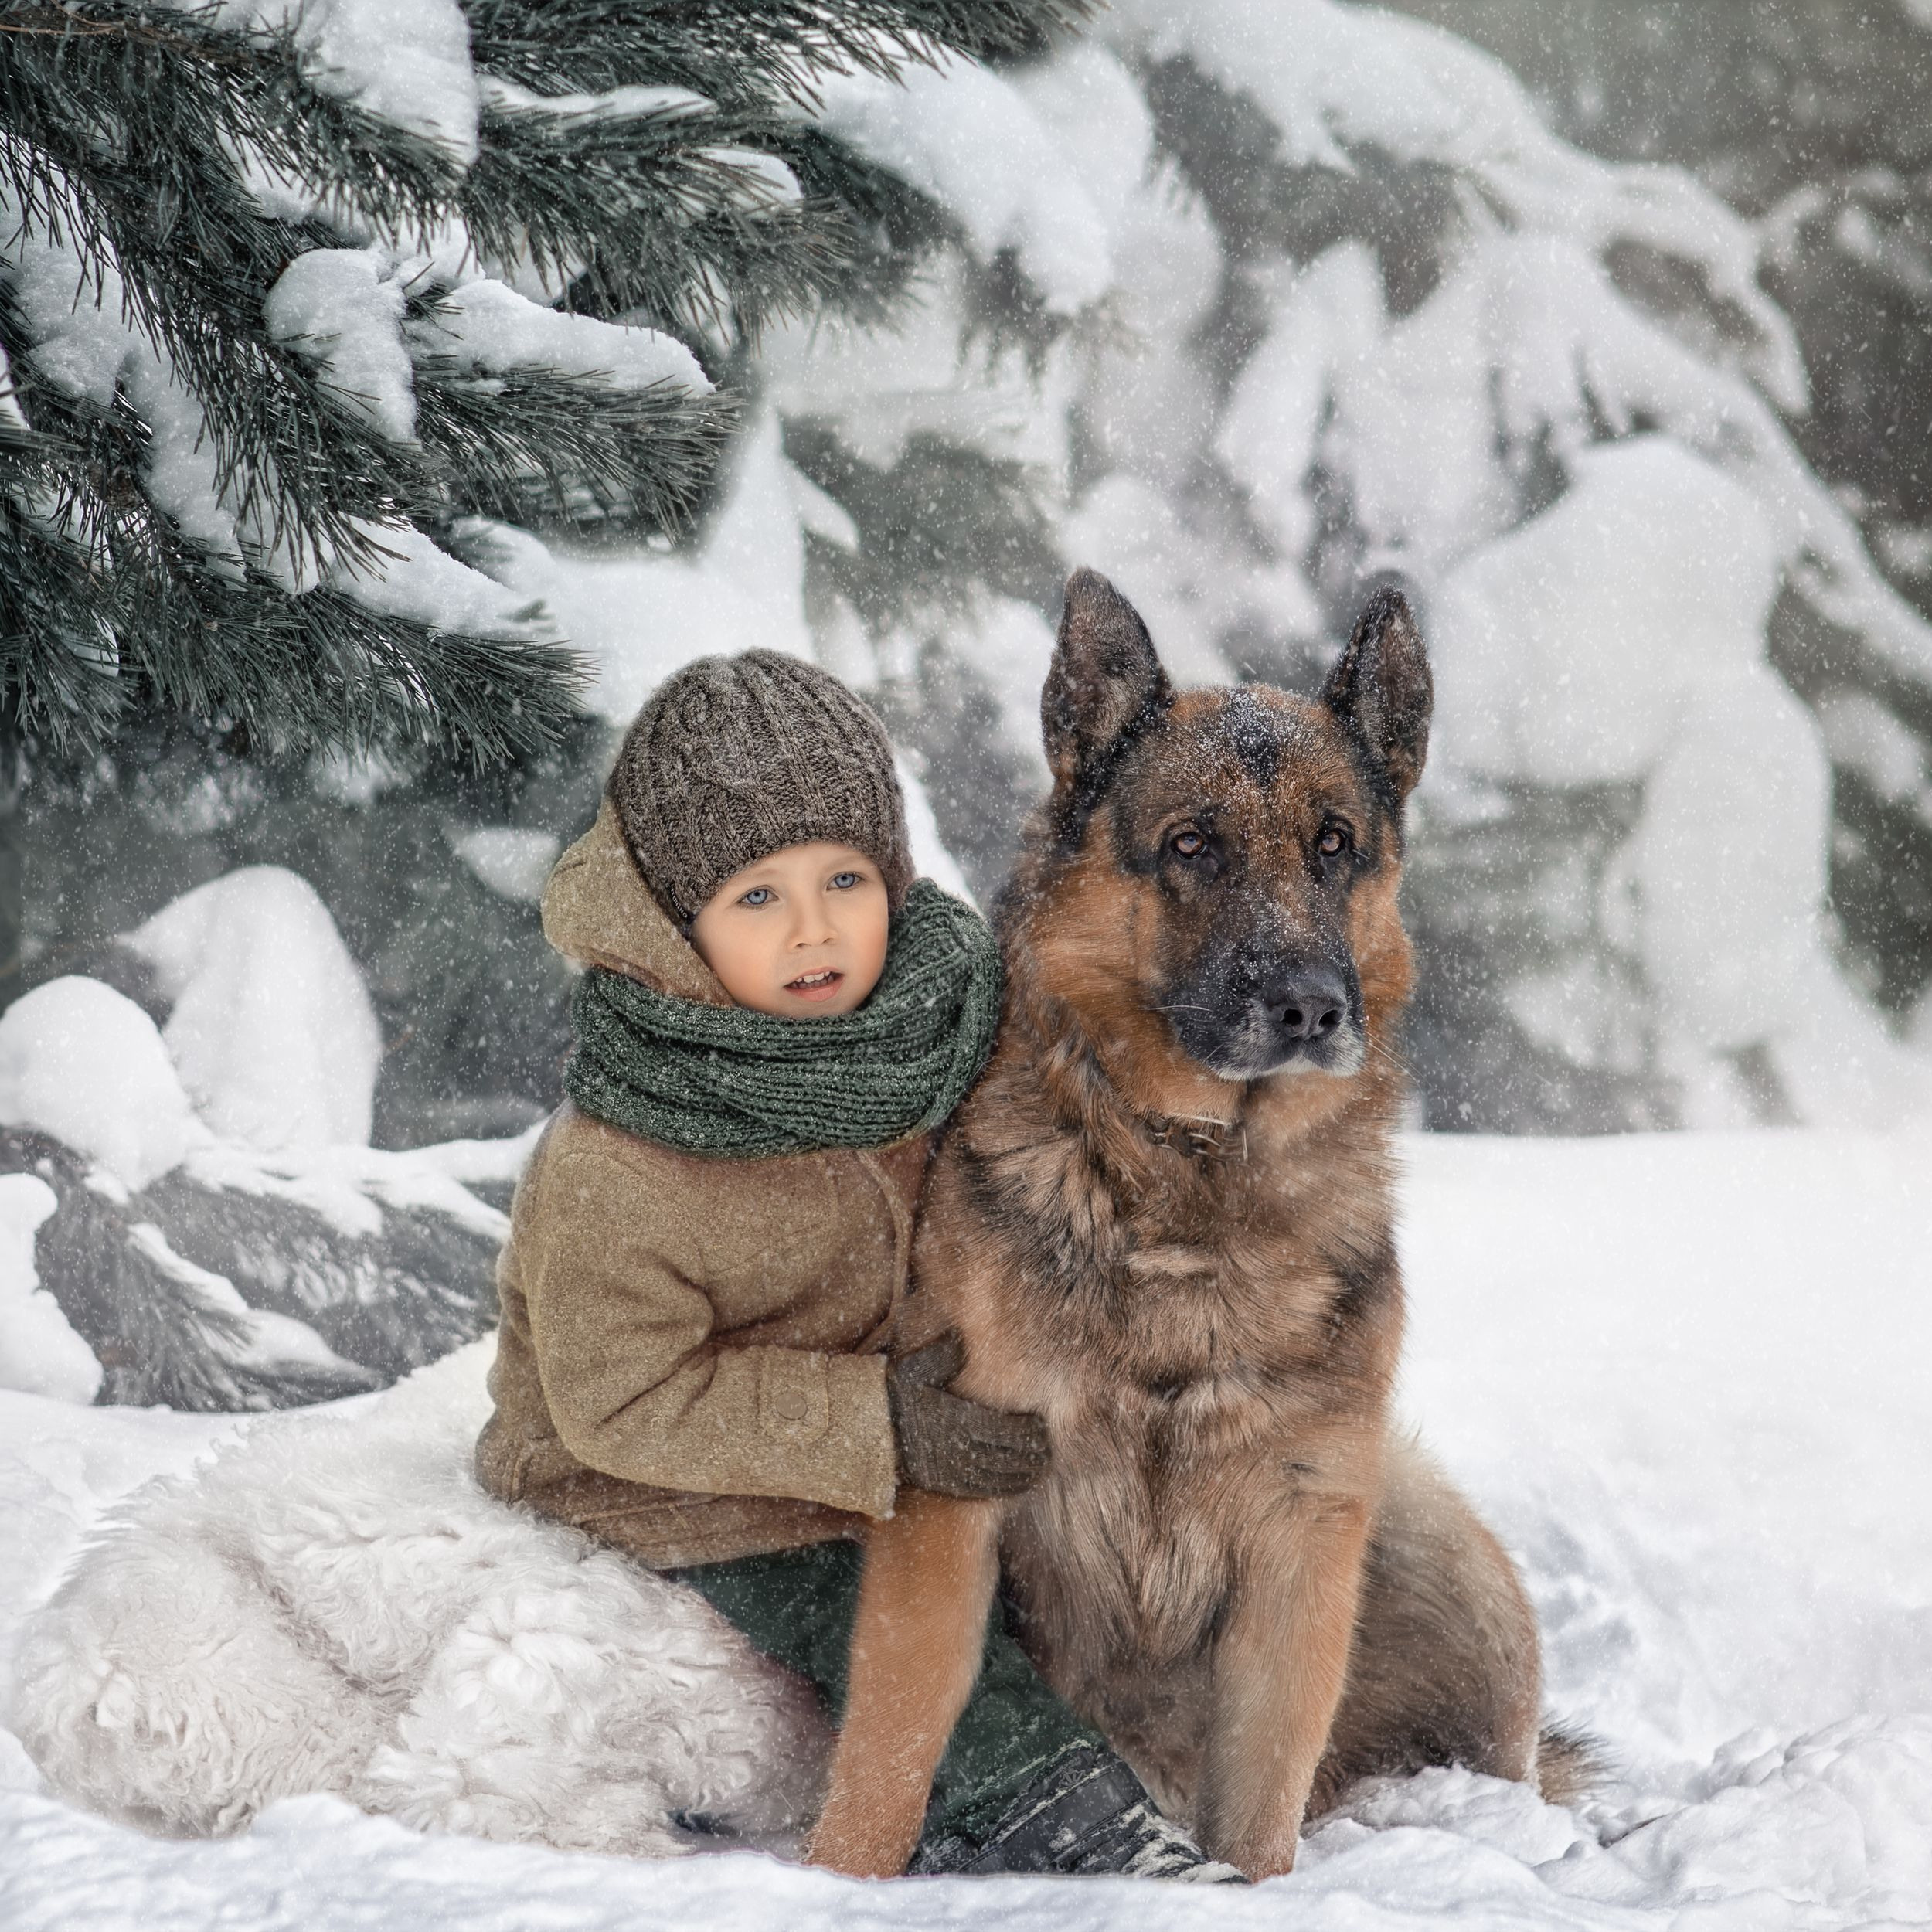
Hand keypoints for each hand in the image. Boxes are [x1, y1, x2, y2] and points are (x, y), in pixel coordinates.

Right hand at [886, 1332, 1048, 1498]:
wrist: (864, 1434)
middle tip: (1050, 1450)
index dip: (1032, 1432)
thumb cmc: (892, 1397)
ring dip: (1025, 1475)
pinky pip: (982, 1492)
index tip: (1045, 1426)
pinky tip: (1018, 1486)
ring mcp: (952, 1470)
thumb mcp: (914, 1368)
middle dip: (1035, 1454)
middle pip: (1010, 1455)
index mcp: (958, 1418)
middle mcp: (959, 1448)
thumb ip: (942, 1354)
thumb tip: (961, 1339)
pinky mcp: (943, 1485)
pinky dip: (1005, 1490)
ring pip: (1000, 1476)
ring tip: (1041, 1469)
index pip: (1009, 1429)